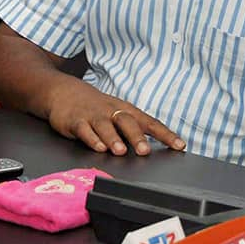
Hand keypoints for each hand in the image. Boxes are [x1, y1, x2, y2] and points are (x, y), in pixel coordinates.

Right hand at [45, 81, 185, 155]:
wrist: (64, 92)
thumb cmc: (98, 107)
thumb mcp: (118, 114)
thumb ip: (133, 130)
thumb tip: (151, 148)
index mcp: (127, 111)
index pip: (151, 123)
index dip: (166, 134)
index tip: (180, 145)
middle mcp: (113, 112)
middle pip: (128, 122)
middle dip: (137, 137)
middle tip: (145, 151)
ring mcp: (94, 116)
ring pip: (106, 126)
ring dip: (114, 139)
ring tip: (121, 151)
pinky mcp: (75, 121)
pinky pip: (84, 130)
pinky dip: (91, 139)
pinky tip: (98, 147)